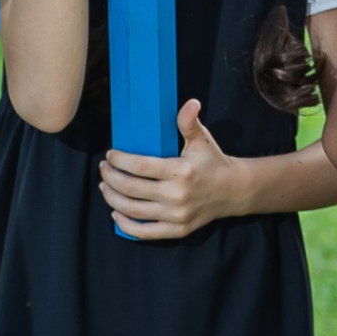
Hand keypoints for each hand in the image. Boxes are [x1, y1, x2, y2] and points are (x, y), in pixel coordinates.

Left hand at [100, 101, 247, 236]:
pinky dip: (125, 225)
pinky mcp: (177, 230)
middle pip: (130, 189)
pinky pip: (144, 232)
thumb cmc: (213, 162)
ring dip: (112, 198)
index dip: (119, 161)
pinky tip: (116, 213)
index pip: (139, 166)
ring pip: (132, 210)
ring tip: (104, 186)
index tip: (110, 155)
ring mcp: (176, 215)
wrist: (233, 191)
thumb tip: (190, 103)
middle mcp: (177, 196)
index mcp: (181, 171)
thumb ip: (190, 123)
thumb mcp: (202, 141)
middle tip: (103, 168)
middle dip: (110, 177)